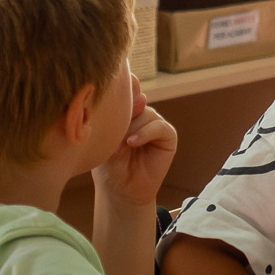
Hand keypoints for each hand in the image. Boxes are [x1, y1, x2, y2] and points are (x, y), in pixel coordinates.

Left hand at [92, 78, 175, 207]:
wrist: (119, 190)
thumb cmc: (108, 164)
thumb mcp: (106, 138)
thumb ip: (119, 117)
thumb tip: (140, 97)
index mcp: (125, 109)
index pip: (127, 87)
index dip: (123, 84)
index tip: (112, 86)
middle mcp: (141, 112)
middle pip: (135, 99)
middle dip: (124, 114)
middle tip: (114, 133)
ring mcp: (154, 122)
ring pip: (146, 113)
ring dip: (132, 129)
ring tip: (119, 147)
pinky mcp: (167, 136)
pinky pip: (159, 126)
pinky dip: (145, 133)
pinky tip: (133, 143)